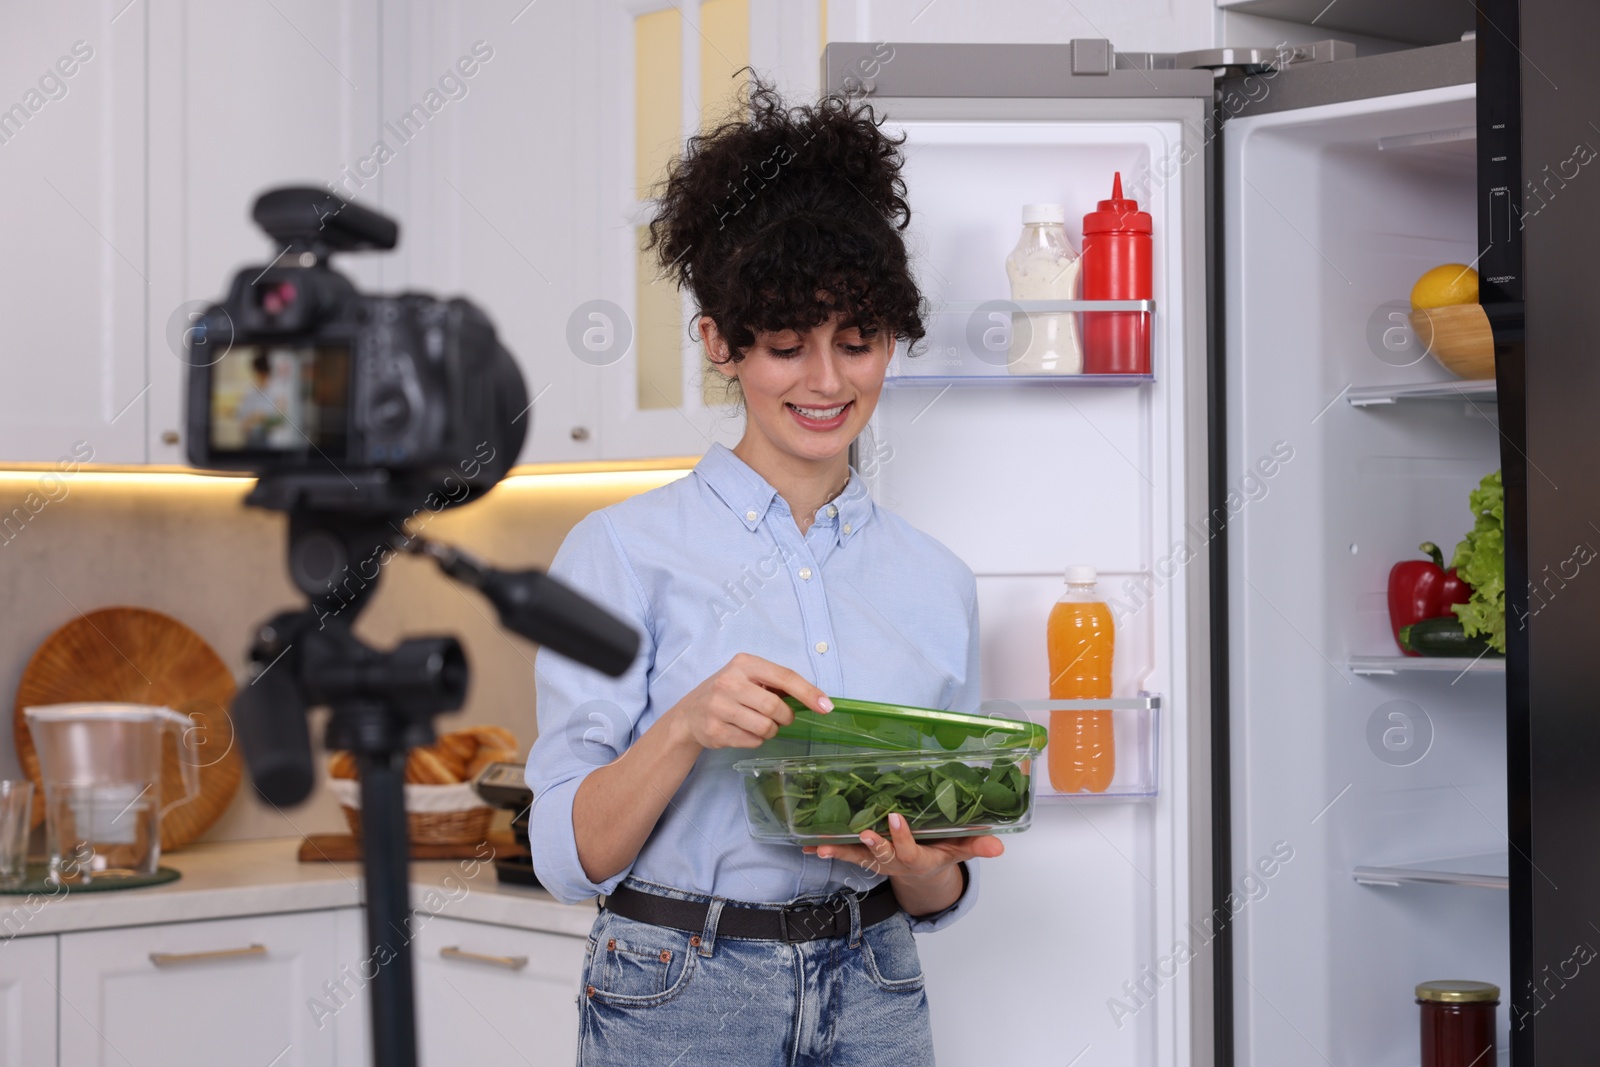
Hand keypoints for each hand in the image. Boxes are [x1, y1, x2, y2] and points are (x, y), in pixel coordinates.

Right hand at [669, 652, 831, 750]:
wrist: (690, 713)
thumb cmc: (729, 692)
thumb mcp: (749, 677)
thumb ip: (777, 684)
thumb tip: (817, 700)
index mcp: (744, 663)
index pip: (784, 677)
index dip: (808, 693)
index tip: (826, 707)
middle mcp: (729, 682)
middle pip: (775, 708)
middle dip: (785, 718)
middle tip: (779, 718)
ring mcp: (719, 707)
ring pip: (765, 728)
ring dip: (770, 731)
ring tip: (758, 724)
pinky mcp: (715, 731)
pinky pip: (752, 742)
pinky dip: (755, 740)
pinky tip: (742, 730)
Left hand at [801, 811, 1003, 881]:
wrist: (922, 875)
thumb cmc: (940, 853)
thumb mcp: (959, 850)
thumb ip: (976, 846)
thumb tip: (999, 846)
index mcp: (918, 858)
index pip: (910, 849)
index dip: (902, 836)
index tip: (895, 816)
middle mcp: (895, 861)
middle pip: (882, 855)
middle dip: (873, 844)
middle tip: (863, 832)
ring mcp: (878, 861)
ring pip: (858, 857)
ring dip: (839, 851)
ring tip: (821, 846)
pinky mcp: (865, 857)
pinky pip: (845, 853)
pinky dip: (827, 849)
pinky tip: (807, 843)